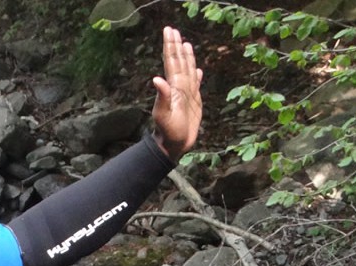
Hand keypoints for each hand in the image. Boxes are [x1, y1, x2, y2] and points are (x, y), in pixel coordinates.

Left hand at [151, 26, 202, 162]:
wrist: (173, 145)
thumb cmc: (168, 132)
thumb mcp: (163, 115)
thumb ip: (162, 97)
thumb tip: (156, 79)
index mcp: (173, 88)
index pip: (171, 62)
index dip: (170, 47)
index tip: (169, 31)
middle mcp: (179, 88)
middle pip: (178, 62)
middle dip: (175, 46)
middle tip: (173, 30)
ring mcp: (186, 94)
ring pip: (188, 70)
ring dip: (187, 57)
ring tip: (185, 44)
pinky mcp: (194, 102)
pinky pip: (196, 85)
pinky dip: (197, 76)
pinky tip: (199, 70)